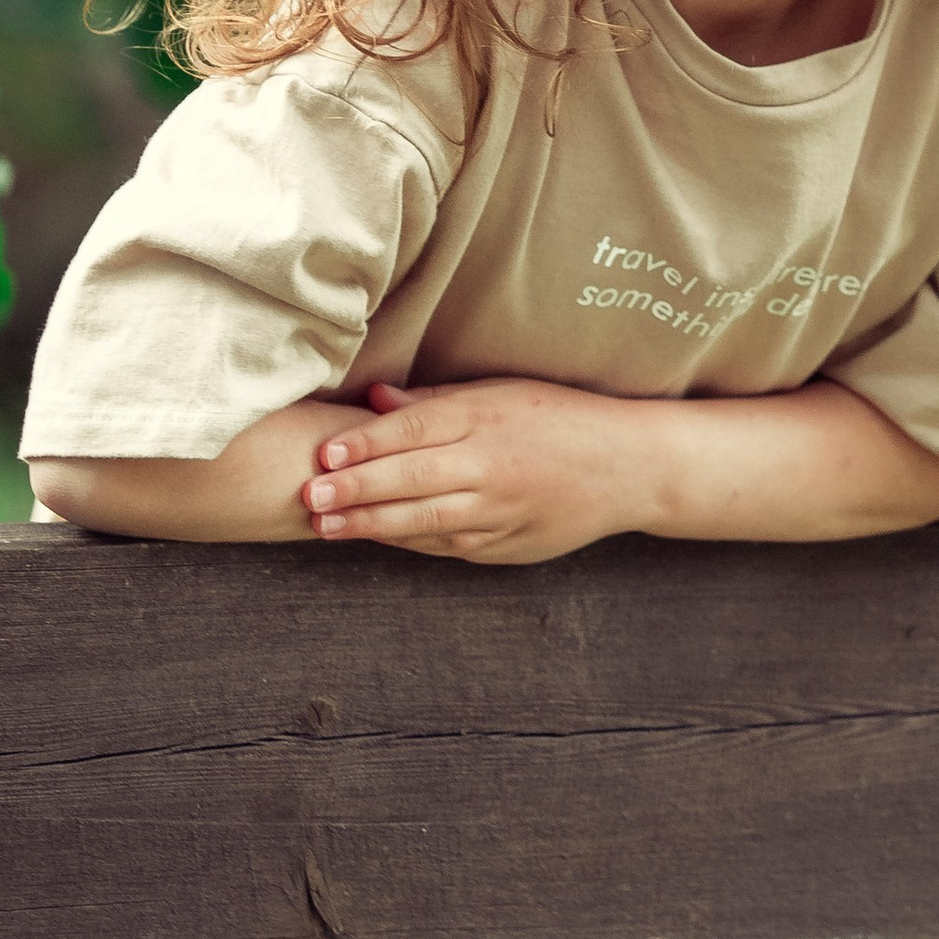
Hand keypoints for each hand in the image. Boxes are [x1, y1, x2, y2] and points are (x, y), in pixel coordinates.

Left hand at [303, 378, 658, 565]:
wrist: (629, 467)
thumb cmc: (560, 417)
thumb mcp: (503, 393)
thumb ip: (436, 403)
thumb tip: (375, 400)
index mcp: (488, 418)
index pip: (415, 430)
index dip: (366, 444)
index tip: (324, 453)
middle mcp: (491, 466)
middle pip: (412, 478)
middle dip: (356, 490)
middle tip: (310, 495)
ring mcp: (499, 510)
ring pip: (423, 520)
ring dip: (370, 525)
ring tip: (325, 526)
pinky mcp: (505, 545)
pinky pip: (446, 544)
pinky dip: (407, 541)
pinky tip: (374, 538)